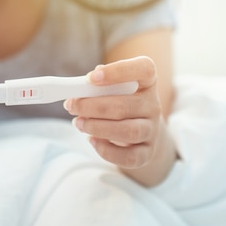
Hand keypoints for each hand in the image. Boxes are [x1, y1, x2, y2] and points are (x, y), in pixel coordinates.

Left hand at [64, 56, 175, 185]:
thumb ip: (99, 83)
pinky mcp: (147, 152)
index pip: (143, 68)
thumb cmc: (119, 100)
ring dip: (97, 127)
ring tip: (79, 123)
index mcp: (147, 81)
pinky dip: (107, 150)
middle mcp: (153, 104)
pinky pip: (129, 157)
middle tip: (72, 106)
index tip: (91, 78)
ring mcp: (153, 130)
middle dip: (92, 106)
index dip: (118, 71)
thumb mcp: (113, 87)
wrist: (139, 128)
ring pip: (128, 131)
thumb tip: (83, 84)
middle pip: (125, 105)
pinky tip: (92, 140)